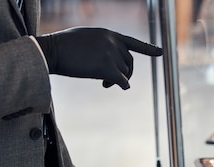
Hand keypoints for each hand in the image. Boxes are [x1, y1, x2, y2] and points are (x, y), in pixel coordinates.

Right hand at [36, 27, 162, 89]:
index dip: (148, 49)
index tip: (161, 52)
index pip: (133, 43)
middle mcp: (113, 42)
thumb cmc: (63, 46)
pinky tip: (115, 87)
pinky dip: (121, 85)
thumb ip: (102, 46)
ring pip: (124, 73)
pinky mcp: (106, 67)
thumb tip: (111, 62)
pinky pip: (122, 81)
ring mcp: (111, 54)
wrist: (52, 50)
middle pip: (129, 62)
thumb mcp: (87, 38)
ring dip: (116, 80)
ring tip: (102, 82)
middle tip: (109, 82)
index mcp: (109, 34)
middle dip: (123, 73)